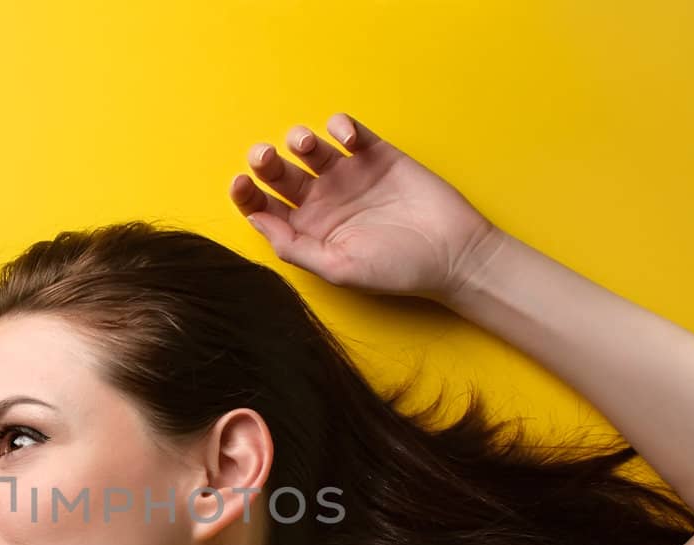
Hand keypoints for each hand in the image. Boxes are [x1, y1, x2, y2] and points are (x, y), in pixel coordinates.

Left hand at [229, 112, 506, 302]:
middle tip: (265, 157)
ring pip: (310, 148)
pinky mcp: (377, 154)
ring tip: (305, 145)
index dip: (247, 195)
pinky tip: (345, 137)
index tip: (241, 183)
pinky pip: (349, 131)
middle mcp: (323, 200)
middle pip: (280, 174)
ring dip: (299, 139)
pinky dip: (341, 126)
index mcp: (308, 230)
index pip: (265, 208)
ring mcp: (349, 175)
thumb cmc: (397, 269)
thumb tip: (256, 221)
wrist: (453, 252)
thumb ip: (295, 247)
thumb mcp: (339, 268)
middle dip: (265, 161)